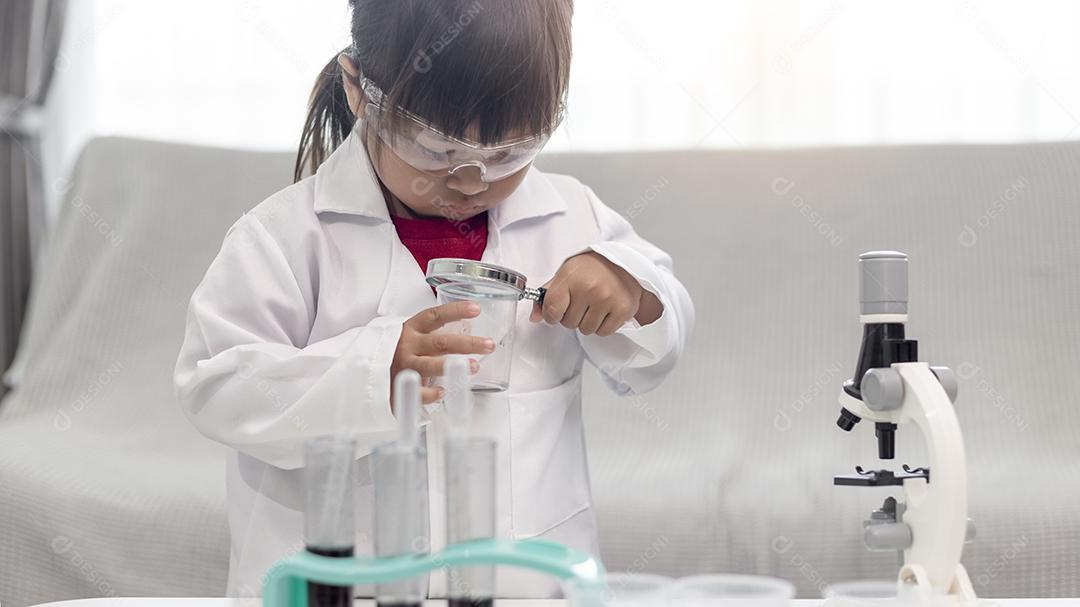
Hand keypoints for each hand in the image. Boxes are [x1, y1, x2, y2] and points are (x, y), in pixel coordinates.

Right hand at [391, 301, 493, 404]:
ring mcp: (403, 366)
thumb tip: (468, 331)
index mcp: (411, 329)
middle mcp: (407, 345)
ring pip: (430, 365)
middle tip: (488, 345)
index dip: (455, 311)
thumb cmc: (395, 352)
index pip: (435, 316)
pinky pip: (417, 391)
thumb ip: (434, 335)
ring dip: (454, 367)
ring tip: (474, 367)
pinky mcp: (397, 387)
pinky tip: (445, 391)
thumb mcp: (412, 337)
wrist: (364, 370)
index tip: (475, 309)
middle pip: (440, 342)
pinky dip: (431, 392)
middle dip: (467, 343)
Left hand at [530, 251, 661, 335]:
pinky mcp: (623, 310)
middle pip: (568, 323)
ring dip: (587, 322)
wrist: (624, 263)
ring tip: (594, 306)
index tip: (557, 311)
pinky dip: (602, 326)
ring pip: (586, 330)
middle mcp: (590, 288)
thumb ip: (547, 296)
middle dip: (572, 316)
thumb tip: (535, 317)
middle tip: (581, 302)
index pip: (552, 310)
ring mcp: (608, 299)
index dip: (552, 314)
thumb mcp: (566, 274)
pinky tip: (605, 310)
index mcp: (571, 277)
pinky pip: (603, 332)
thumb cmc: (591, 269)